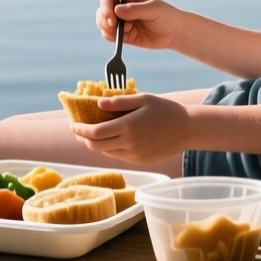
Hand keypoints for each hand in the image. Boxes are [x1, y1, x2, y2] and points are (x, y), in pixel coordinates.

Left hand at [69, 93, 193, 163]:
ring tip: (94, 133)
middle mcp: (129, 144)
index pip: (94, 133)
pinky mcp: (140, 161)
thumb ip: (119, 102)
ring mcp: (135, 155)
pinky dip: (110, 148)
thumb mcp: (143, 99)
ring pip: (106, 152)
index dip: (80, 130)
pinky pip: (118, 156)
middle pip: (96, 146)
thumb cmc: (165, 109)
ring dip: (96, 144)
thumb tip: (98, 104)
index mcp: (128, 127)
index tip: (73, 125)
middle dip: (84, 138)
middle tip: (79, 129)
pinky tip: (111, 139)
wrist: (187, 129)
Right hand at [94, 0, 188, 51]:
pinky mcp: (123, 35)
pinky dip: (113, 38)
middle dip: (105, 21)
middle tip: (116, 27)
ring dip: (110, 30)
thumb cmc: (166, 16)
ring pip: (103, 25)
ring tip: (129, 31)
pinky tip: (128, 37)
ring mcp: (121, 21)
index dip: (105, 6)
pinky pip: (109, 36)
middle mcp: (121, 7)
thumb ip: (136, 10)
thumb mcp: (153, 10)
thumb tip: (117, 11)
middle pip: (101, 12)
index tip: (110, 16)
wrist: (174, 32)